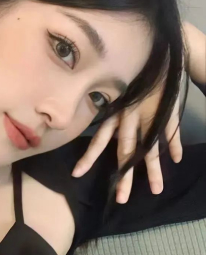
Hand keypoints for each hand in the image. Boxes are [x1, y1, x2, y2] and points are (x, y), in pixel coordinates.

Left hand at [71, 82, 181, 203]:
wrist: (155, 54)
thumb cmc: (132, 79)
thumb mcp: (117, 97)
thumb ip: (113, 118)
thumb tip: (108, 138)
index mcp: (114, 115)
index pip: (98, 140)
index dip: (89, 157)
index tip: (76, 174)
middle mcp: (129, 118)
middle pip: (125, 151)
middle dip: (124, 176)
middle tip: (121, 199)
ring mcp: (149, 116)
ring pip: (150, 147)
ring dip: (153, 169)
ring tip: (157, 190)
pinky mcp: (167, 111)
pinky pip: (171, 129)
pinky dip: (174, 143)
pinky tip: (177, 159)